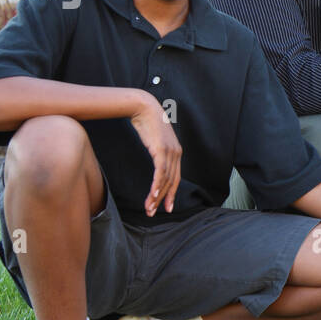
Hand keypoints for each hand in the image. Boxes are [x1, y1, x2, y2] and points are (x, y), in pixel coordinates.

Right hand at [129, 91, 181, 215]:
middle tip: (153, 212)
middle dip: (162, 199)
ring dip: (156, 196)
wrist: (143, 107)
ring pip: (165, 180)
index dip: (171, 194)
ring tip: (149, 208)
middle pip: (171, 182)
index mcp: (176, 153)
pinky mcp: (161, 150)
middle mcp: (176, 154)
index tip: (166, 207)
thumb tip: (155, 161)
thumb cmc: (147, 123)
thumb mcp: (154, 141)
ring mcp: (170, 152)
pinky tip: (153, 195)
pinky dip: (157, 185)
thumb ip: (157, 152)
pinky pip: (160, 172)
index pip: (175, 178)